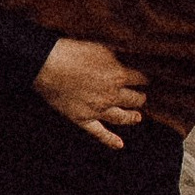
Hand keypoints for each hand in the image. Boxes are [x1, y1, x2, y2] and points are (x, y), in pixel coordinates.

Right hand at [34, 35, 146, 150]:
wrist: (50, 66)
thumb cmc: (73, 54)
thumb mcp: (101, 49)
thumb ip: (115, 60)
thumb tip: (123, 66)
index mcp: (118, 76)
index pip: (138, 79)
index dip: (142, 79)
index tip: (144, 80)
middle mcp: (112, 95)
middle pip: (133, 99)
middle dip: (140, 98)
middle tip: (143, 98)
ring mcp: (98, 109)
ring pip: (121, 117)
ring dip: (131, 117)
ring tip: (138, 118)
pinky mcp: (83, 119)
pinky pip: (99, 133)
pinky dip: (110, 140)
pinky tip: (119, 144)